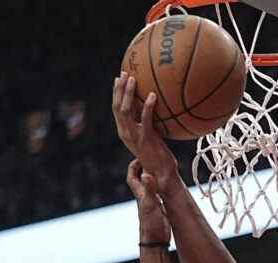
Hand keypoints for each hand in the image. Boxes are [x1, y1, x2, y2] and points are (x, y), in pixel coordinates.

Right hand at [112, 72, 178, 191]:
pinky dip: (147, 106)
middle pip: (116, 107)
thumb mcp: (151, 136)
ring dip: (128, 93)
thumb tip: (155, 105)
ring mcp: (134, 136)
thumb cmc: (158, 155)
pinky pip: (145, 119)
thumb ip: (148, 122)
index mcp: (124, 131)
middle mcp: (125, 133)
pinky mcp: (145, 139)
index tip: (119, 78)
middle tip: (124, 73)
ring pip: (125, 110)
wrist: (161, 174)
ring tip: (133, 79)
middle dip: (119, 89)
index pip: (116, 109)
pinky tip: (153, 96)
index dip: (116, 93)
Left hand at [127, 159, 170, 244]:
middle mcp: (144, 196)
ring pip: (151, 185)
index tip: (142, 156)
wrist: (156, 241)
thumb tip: (146, 174)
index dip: (134, 165)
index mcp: (140, 193)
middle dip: (145, 167)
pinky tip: (170, 185)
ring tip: (163, 168)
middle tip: (153, 159)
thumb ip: (149, 189)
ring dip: (155, 176)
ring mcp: (152, 202)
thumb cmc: (151, 224)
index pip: (132, 175)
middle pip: (141, 178)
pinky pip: (160, 193)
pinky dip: (163, 186)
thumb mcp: (151, 204)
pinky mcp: (160, 208)